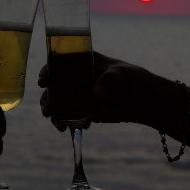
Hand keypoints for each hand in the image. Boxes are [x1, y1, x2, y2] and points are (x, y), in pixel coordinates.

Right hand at [39, 51, 167, 130]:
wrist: (145, 100)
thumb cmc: (134, 78)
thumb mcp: (123, 74)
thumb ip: (110, 79)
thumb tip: (97, 94)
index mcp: (83, 60)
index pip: (59, 62)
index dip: (48, 70)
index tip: (44, 82)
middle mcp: (76, 76)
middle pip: (53, 85)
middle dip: (46, 98)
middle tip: (48, 111)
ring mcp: (78, 94)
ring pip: (57, 102)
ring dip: (53, 113)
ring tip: (58, 125)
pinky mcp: (83, 110)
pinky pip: (67, 115)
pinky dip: (64, 122)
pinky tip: (68, 128)